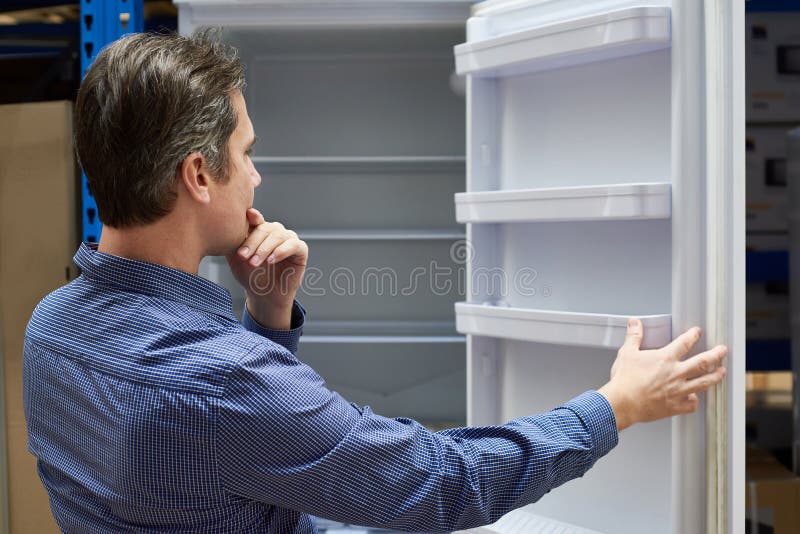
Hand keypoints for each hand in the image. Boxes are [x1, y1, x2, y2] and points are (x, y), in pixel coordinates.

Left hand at [225, 208, 307, 325]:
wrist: (264, 295)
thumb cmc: (250, 275)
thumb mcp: (237, 258)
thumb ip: (233, 242)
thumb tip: (226, 228)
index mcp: (260, 229)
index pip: (256, 219)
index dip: (252, 218)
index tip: (246, 219)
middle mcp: (275, 231)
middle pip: (265, 228)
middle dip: (252, 243)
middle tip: (243, 256)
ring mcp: (289, 238)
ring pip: (278, 236)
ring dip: (264, 249)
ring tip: (254, 263)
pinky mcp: (301, 249)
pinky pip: (294, 245)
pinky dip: (282, 251)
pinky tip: (271, 260)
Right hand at [597, 319, 727, 430]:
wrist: (622, 403)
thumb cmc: (624, 380)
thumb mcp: (627, 353)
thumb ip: (634, 337)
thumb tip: (634, 323)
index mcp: (665, 359)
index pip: (684, 343)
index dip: (693, 335)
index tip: (697, 332)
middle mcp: (675, 374)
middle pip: (703, 362)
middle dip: (716, 354)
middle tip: (723, 350)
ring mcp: (678, 391)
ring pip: (703, 382)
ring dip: (715, 376)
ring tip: (722, 372)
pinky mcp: (675, 406)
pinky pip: (691, 404)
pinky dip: (694, 401)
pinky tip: (694, 398)